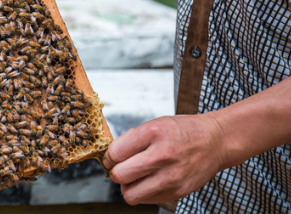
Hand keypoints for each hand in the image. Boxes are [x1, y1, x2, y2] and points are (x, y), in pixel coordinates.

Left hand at [102, 114, 226, 204]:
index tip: (111, 158)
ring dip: (128, 187)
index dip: (108, 157)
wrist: (215, 141)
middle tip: (121, 168)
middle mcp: (161, 155)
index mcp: (152, 133)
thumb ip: (131, 140)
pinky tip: (150, 180)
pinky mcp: (178, 191)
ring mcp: (170, 176)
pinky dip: (144, 192)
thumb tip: (110, 156)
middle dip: (116, 172)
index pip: (115, 153)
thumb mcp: (154, 124)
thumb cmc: (182, 131)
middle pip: (120, 175)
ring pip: (130, 194)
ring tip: (134, 178)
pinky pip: (147, 199)